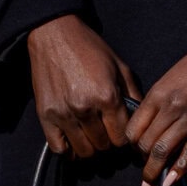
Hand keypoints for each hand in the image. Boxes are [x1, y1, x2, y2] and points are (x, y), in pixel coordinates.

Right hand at [27, 15, 139, 159]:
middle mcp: (85, 109)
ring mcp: (63, 114)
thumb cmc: (89, 48)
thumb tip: (140, 119)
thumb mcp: (119, 66)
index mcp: (107, 96)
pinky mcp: (46, 116)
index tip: (121, 132)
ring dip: (91, 147)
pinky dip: (69, 150)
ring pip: (84, 151)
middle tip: (106, 131)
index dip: (124, 137)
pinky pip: (59, 148)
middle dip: (108, 141)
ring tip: (92, 135)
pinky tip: (74, 141)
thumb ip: (133, 94)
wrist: (55, 34)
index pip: (122, 137)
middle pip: (104, 145)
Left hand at [128, 5, 186, 185]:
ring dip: (156, 172)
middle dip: (143, 161)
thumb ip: (161, 101)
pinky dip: (180, 170)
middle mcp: (173, 107)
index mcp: (159, 93)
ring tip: (151, 185)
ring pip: (166, 152)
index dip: (132, 145)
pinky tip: (172, 181)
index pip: (134, 129)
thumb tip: (152, 125)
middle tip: (144, 171)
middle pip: (147, 144)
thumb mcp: (173, 76)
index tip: (135, 152)